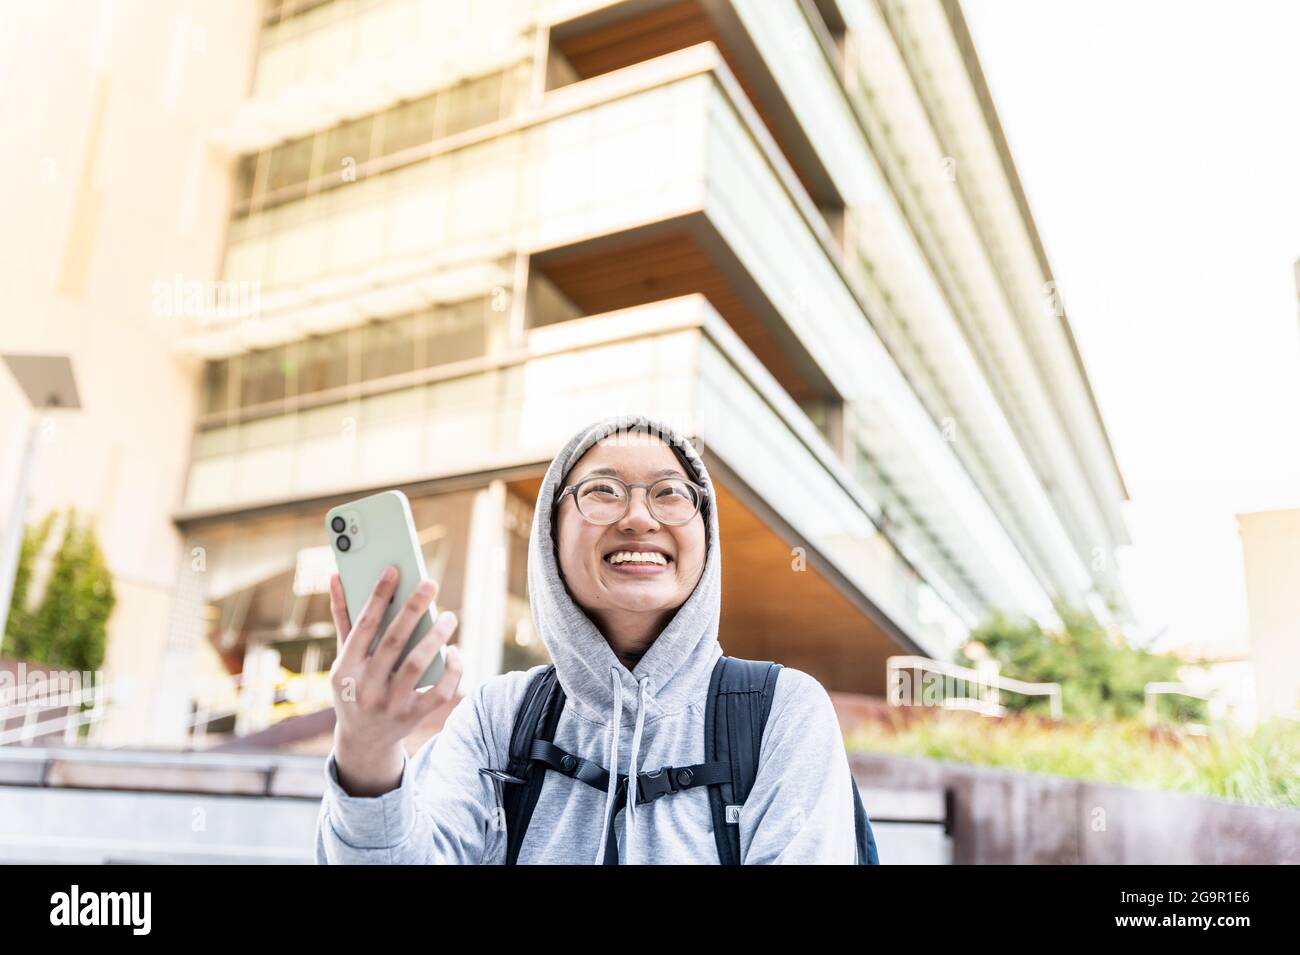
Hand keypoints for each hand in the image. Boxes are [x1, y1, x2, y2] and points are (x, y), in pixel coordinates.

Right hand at [327, 566, 462, 796]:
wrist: (363, 741)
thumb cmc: (354, 687)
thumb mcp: (343, 659)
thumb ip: (343, 619)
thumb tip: (336, 576)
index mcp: (345, 669)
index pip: (363, 626)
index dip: (377, 596)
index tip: (394, 569)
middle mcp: (365, 687)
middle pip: (393, 642)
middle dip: (413, 609)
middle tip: (430, 584)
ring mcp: (389, 705)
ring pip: (417, 664)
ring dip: (436, 636)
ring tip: (449, 616)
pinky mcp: (413, 718)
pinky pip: (439, 692)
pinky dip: (451, 670)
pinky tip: (454, 651)